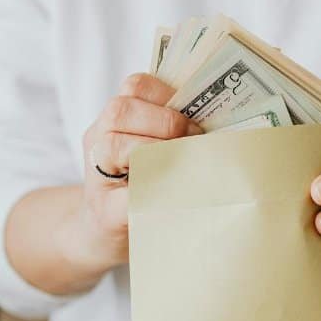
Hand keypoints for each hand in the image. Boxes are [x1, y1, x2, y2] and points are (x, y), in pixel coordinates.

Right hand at [64, 73, 201, 268]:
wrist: (103, 234)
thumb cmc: (139, 187)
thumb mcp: (150, 150)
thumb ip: (173, 132)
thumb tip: (223, 121)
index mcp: (114, 120)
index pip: (135, 86)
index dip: (167, 94)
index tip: (194, 116)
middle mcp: (98, 140)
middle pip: (120, 110)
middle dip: (165, 121)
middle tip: (192, 140)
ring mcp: (97, 176)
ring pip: (114, 144)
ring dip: (156, 150)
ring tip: (180, 163)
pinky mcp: (106, 212)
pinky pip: (128, 195)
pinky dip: (155, 191)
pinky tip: (176, 193)